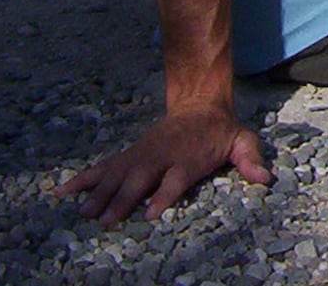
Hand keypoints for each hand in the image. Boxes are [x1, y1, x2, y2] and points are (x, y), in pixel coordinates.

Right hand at [56, 105, 271, 226]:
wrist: (200, 106)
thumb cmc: (220, 133)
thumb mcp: (242, 141)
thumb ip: (251, 159)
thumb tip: (265, 177)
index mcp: (188, 158)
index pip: (175, 179)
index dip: (164, 195)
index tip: (152, 213)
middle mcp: (161, 157)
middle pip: (140, 179)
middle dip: (123, 199)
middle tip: (106, 220)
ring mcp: (142, 155)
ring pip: (117, 174)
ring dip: (100, 193)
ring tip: (84, 213)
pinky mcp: (129, 155)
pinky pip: (103, 167)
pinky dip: (83, 178)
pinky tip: (62, 191)